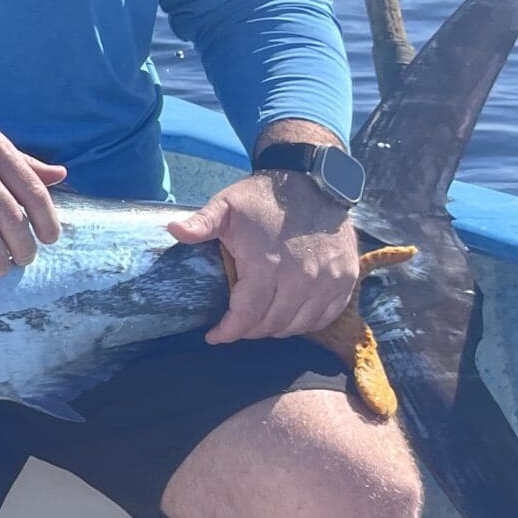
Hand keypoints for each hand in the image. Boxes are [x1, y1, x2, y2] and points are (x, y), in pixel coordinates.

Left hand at [166, 169, 357, 343]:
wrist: (312, 181)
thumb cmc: (262, 197)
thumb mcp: (226, 206)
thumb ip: (201, 223)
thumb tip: (171, 229)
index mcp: (267, 265)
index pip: (247, 315)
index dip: (228, 331)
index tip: (214, 336)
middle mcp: (302, 278)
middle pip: (272, 325)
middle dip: (249, 332)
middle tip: (235, 327)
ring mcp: (328, 280)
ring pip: (299, 325)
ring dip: (276, 330)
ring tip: (259, 322)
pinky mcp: (345, 279)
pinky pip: (325, 317)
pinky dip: (305, 323)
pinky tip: (289, 317)